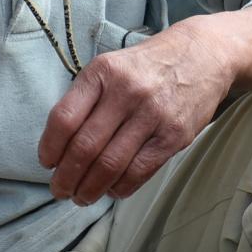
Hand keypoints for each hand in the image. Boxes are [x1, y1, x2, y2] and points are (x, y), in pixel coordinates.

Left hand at [38, 17, 234, 204]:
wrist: (204, 54)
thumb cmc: (149, 66)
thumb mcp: (112, 66)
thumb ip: (87, 99)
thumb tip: (60, 147)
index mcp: (103, 72)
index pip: (64, 119)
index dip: (50, 148)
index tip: (47, 163)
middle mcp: (127, 91)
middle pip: (84, 147)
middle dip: (66, 177)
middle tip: (60, 190)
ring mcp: (153, 114)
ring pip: (110, 165)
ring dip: (90, 189)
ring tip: (82, 196)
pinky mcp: (175, 135)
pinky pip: (140, 171)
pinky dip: (121, 187)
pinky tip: (112, 189)